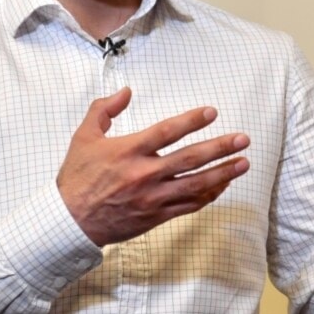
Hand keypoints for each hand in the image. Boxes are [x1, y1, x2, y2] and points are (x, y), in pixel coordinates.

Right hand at [56, 87, 250, 246]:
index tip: (212, 112)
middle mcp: (144, 174)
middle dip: (220, 148)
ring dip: (223, 173)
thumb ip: (104, 109)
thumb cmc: (77, 177)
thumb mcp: (83, 136)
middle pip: (190, 159)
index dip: (191, 121)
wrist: (69, 221)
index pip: (167, 132)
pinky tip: (222, 185)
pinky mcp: (156, 216)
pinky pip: (189, 205)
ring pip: (195, 185)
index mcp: (128, 151)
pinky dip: (208, 195)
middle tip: (243, 139)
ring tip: (244, 163)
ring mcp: (152, 197)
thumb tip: (126, 91)